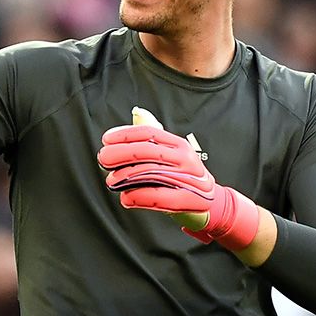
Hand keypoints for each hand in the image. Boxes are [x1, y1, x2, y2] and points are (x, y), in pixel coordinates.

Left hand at [97, 108, 259, 249]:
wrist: (211, 202)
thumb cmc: (182, 178)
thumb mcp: (170, 156)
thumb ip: (154, 139)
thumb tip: (137, 113)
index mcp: (179, 144)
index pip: (150, 134)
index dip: (126, 135)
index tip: (106, 139)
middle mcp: (186, 158)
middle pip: (149, 151)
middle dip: (122, 154)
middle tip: (104, 158)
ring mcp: (190, 179)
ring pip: (153, 173)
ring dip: (127, 177)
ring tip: (111, 180)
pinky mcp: (191, 200)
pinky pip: (162, 197)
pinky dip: (141, 197)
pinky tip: (126, 198)